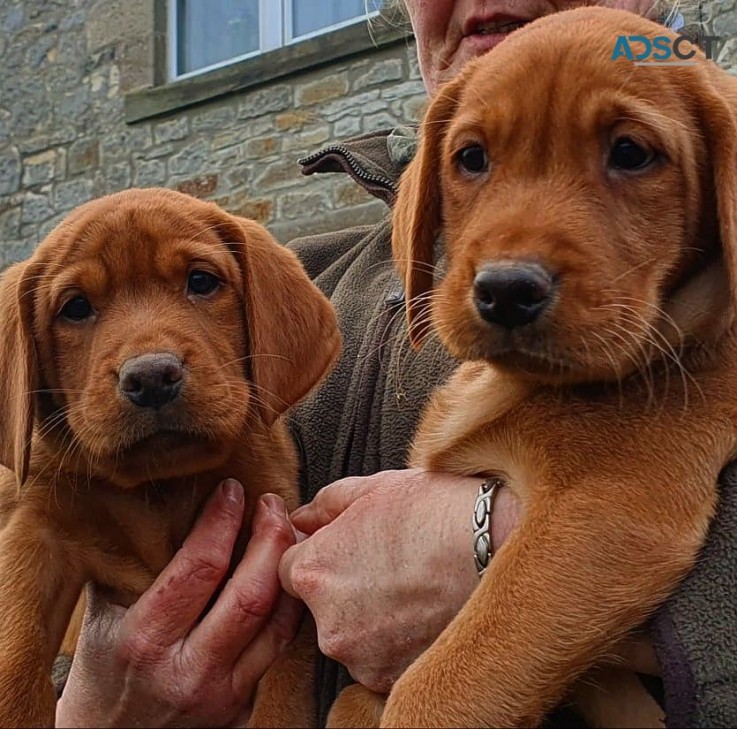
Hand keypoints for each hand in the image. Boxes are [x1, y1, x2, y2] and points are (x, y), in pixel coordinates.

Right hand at [56, 480, 301, 727]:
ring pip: (278, 622)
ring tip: (288, 531)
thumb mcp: (105, 614)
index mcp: (145, 641)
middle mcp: (187, 671)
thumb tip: (171, 499)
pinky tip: (286, 575)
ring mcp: (221, 695)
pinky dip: (288, 604)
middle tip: (272, 503)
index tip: (232, 490)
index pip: (200, 567)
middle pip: (251, 594)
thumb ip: (137, 563)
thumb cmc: (104, 670)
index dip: (222, 520)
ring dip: (289, 568)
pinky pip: (279, 646)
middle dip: (271, 537)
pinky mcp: (243, 707)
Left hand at [279, 468, 520, 692]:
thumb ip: (324, 505)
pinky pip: (382, 658)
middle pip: (321, 605)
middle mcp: (328, 623)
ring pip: (353, 635)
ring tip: (413, 584)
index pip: (288, 568)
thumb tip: (300, 517)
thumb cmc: (438, 510)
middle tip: (388, 561)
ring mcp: (363, 658)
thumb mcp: (374, 488)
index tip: (348, 545)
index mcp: (313, 571)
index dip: (319, 552)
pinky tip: (425, 609)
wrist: (501, 547)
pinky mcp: (396, 680)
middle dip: (344, 586)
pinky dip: (396, 640)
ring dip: (370, 617)